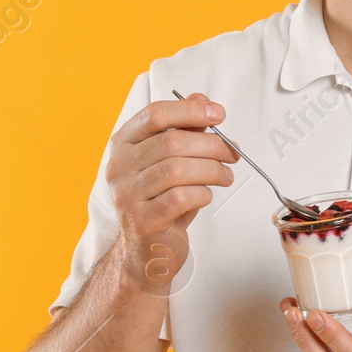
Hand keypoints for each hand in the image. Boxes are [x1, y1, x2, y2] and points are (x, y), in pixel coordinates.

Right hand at [108, 92, 237, 292]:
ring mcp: (126, 195)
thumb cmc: (162, 201)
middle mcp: (119, 166)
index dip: (190, 111)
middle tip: (233, 152)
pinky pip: (180, 197)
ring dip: (211, 169)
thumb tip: (201, 100)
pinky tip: (206, 195)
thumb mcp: (173, 161)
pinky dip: (202, 193)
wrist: (148, 252)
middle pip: (171, 141)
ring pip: (177, 169)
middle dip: (211, 145)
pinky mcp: (141, 221)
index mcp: (124, 144)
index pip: (154, 114)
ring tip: (226, 175)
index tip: (219, 114)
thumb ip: (184, 129)